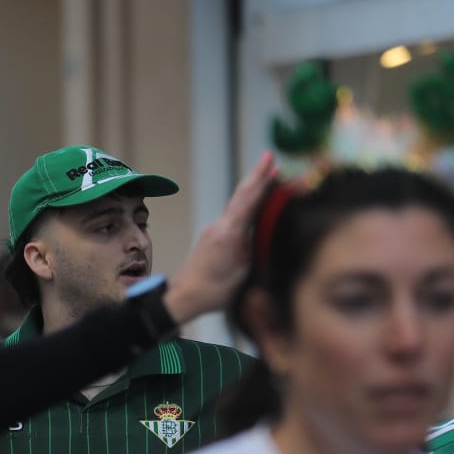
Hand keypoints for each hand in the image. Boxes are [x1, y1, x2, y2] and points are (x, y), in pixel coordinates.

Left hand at [167, 152, 278, 322]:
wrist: (182, 297)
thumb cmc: (213, 291)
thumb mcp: (243, 273)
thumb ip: (255, 249)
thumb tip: (267, 232)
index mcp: (228, 233)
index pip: (248, 200)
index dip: (261, 180)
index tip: (270, 161)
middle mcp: (218, 226)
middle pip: (241, 196)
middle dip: (256, 176)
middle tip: (268, 156)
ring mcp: (212, 230)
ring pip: (236, 205)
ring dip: (252, 190)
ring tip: (268, 177)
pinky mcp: (210, 237)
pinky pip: (231, 216)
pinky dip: (244, 206)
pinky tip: (253, 205)